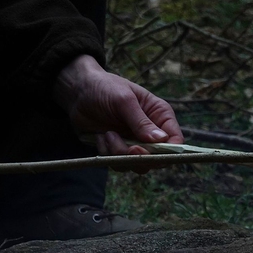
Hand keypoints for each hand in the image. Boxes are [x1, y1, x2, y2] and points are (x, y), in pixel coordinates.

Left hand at [53, 55, 183, 156]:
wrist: (77, 92)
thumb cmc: (104, 87)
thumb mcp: (124, 100)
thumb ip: (141, 121)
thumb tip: (161, 140)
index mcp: (159, 116)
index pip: (176, 140)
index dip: (169, 151)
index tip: (153, 152)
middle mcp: (151, 132)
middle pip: (159, 158)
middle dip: (142, 156)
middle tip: (129, 147)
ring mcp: (135, 143)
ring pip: (138, 164)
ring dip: (121, 153)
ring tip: (108, 134)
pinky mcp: (119, 150)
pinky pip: (119, 164)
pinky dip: (108, 153)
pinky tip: (101, 136)